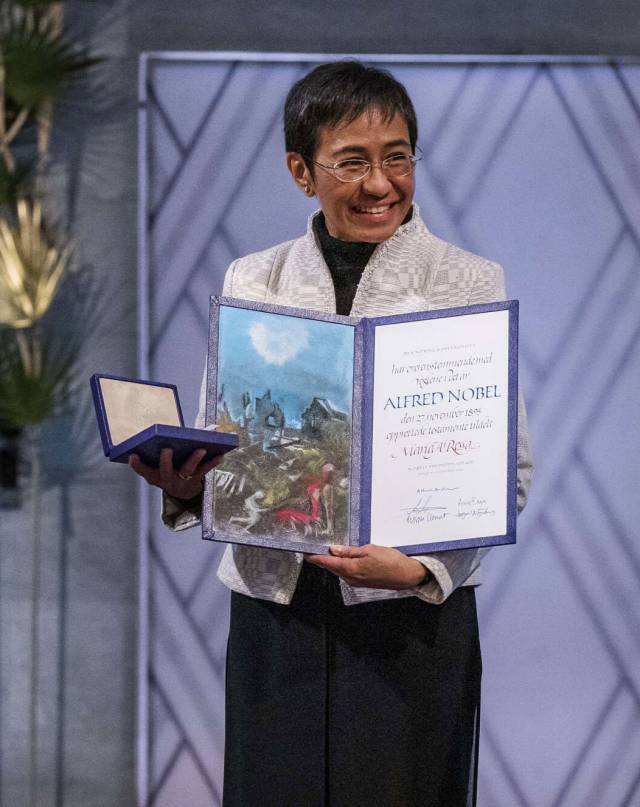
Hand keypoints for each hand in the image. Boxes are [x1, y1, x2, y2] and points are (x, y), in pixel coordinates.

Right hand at [129, 447, 221, 498]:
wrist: (182, 492)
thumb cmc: (168, 471)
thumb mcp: (157, 467)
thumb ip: (153, 455)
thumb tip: (158, 434)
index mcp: (154, 475)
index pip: (143, 471)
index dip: (137, 465)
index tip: (132, 456)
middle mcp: (167, 480)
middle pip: (165, 472)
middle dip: (165, 461)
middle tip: (167, 449)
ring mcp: (182, 481)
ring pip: (187, 471)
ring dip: (194, 460)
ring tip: (201, 449)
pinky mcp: (196, 480)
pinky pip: (204, 471)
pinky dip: (212, 463)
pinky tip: (220, 454)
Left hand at [306, 544, 428, 589]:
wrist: (406, 575)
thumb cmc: (390, 560)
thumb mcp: (369, 550)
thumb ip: (350, 551)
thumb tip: (333, 549)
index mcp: (350, 568)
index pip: (328, 562)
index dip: (316, 558)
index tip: (306, 553)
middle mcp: (350, 578)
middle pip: (332, 567)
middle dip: (323, 559)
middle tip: (315, 549)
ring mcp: (356, 582)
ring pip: (339, 571)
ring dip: (332, 563)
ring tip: (327, 552)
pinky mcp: (362, 583)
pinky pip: (347, 574)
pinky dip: (342, 566)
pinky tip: (343, 559)